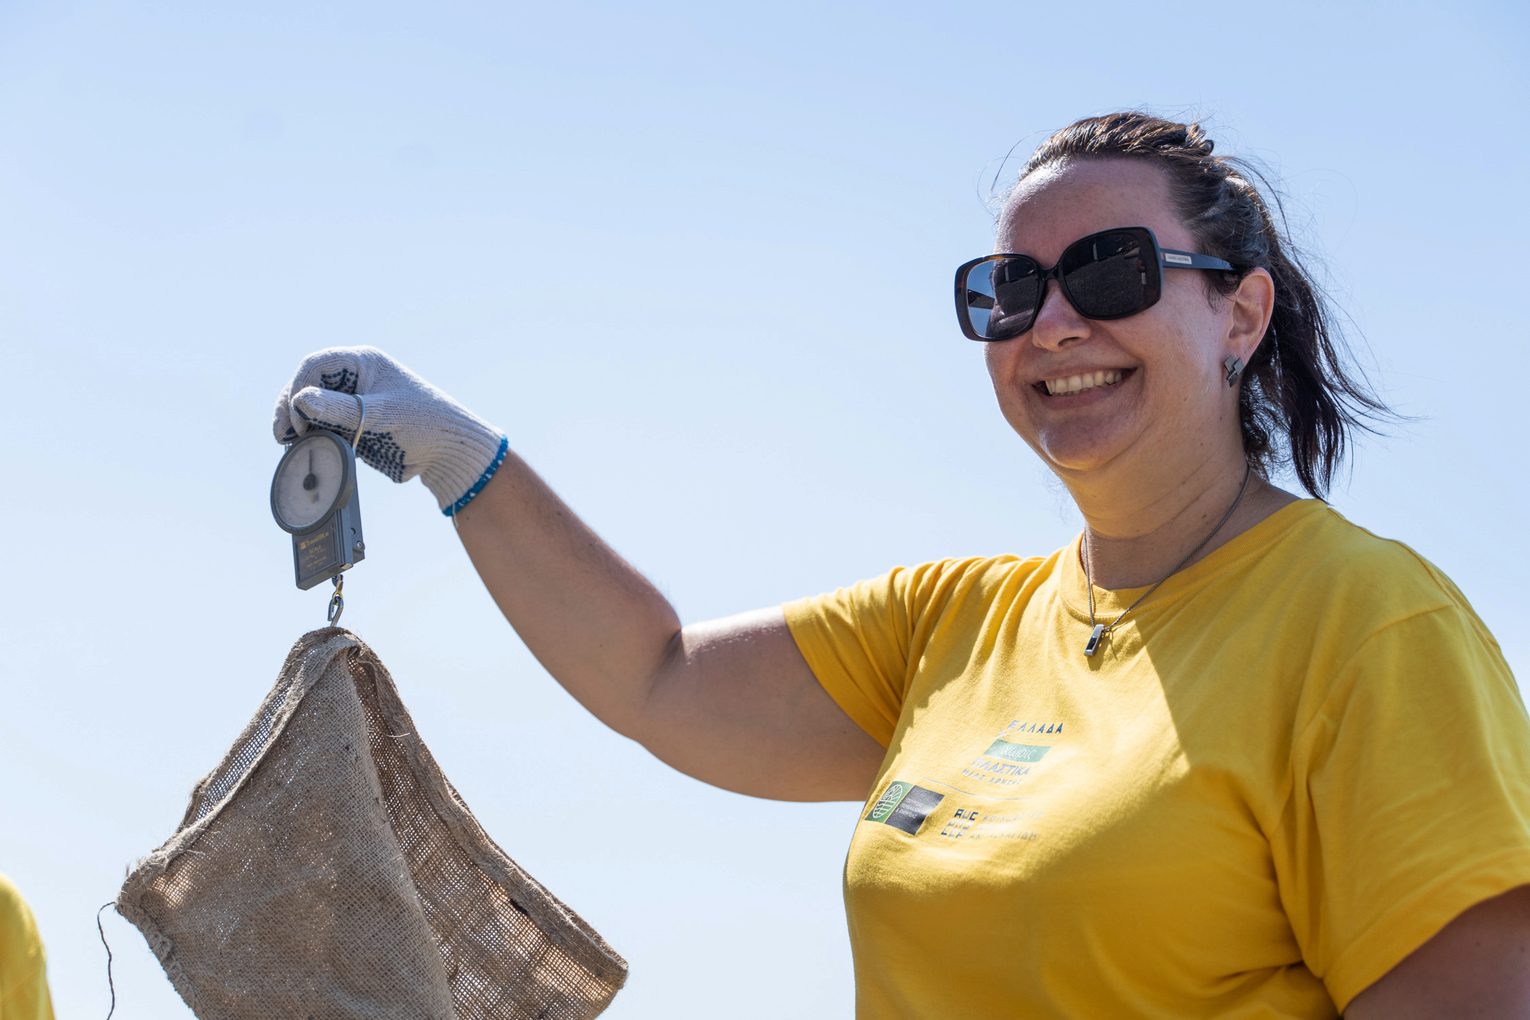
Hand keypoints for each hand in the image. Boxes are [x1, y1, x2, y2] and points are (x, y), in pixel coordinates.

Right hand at [273, 346, 506, 514]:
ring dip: (295, 422)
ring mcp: (351, 402)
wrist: (448, 453)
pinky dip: (309, 435)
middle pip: (307, 384)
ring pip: (310, 406)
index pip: (316, 365)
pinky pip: (321, 426)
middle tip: (283, 434)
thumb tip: (300, 399)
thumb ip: (341, 408)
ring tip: (288, 442)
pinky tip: (302, 447)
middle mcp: (354, 379)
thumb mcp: (382, 414)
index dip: (299, 386)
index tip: (297, 416)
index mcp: (363, 363)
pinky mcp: (352, 425)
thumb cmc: (425, 424)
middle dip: (290, 405)